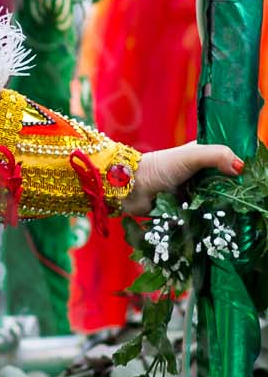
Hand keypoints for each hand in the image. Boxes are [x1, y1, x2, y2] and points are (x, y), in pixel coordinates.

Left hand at [121, 140, 243, 213]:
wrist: (133, 187)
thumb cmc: (160, 166)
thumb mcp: (192, 155)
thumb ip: (217, 156)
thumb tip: (240, 167)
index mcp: (204, 158)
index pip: (228, 164)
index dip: (236, 171)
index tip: (243, 180)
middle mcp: (199, 176)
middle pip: (223, 186)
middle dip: (228, 194)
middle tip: (234, 200)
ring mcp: (192, 194)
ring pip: (212, 203)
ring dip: (217, 209)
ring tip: (223, 212)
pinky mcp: (183, 211)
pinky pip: (199, 217)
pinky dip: (203, 219)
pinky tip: (209, 221)